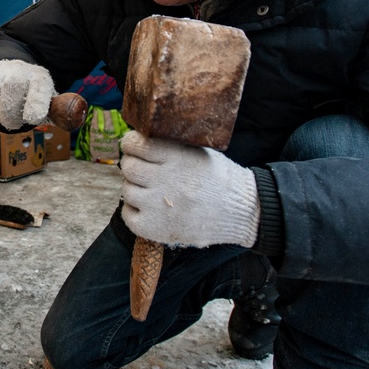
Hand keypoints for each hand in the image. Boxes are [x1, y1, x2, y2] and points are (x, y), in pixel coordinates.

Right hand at [0, 60, 55, 129]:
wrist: (10, 71)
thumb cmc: (30, 94)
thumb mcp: (47, 100)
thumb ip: (56, 112)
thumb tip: (67, 120)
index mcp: (40, 77)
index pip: (39, 86)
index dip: (36, 102)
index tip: (32, 118)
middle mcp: (19, 69)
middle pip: (11, 88)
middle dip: (10, 115)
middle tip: (13, 124)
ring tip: (3, 115)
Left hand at [119, 131, 259, 247]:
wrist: (241, 212)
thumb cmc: (218, 179)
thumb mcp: (200, 152)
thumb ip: (170, 146)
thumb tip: (138, 139)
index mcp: (178, 158)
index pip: (137, 144)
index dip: (131, 143)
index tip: (134, 145)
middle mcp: (167, 180)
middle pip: (129, 167)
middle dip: (133, 164)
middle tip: (143, 168)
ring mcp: (159, 206)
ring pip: (127, 190)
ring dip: (135, 187)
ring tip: (152, 189)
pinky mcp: (156, 228)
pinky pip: (127, 214)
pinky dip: (133, 210)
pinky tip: (149, 206)